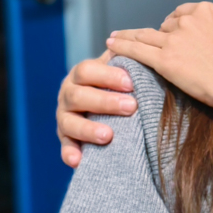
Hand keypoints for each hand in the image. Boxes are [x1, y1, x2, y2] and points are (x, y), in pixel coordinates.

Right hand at [57, 50, 137, 167]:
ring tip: (109, 136)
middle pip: (78, 95)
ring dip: (88, 129)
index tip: (131, 83)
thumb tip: (147, 51)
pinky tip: (78, 161)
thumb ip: (131, 63)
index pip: (87, 70)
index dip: (107, 76)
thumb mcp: (125, 73)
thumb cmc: (124, 87)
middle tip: (131, 106)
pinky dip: (70, 153)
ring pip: (69, 122)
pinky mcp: (66, 140)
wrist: (113, 111)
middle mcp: (68, 94)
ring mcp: (65, 117)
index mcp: (81, 74)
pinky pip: (65, 148)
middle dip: (105, 102)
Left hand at [106, 2, 212, 113]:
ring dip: (128, 36)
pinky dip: (121, 46)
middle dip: (161, 37)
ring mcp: (173, 40)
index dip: (176, 26)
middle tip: (159, 50)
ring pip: (145, 35)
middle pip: (165, 26)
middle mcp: (188, 21)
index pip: (181, 13)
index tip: (173, 35)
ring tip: (114, 38)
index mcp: (206, 10)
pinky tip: (111, 44)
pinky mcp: (164, 60)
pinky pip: (137, 50)